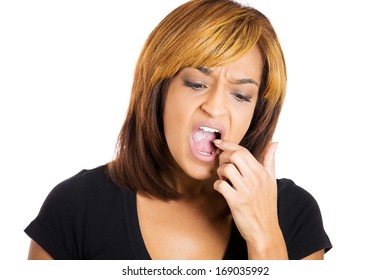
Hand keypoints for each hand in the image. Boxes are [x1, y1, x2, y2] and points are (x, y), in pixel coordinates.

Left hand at [213, 139, 287, 258]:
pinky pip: (221, 185)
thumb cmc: (267, 205)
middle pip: (234, 156)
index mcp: (262, 172)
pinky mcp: (237, 202)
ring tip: (224, 179)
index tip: (218, 142)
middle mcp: (255, 179)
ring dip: (220, 172)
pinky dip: (217, 185)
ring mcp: (246, 190)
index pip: (243, 151)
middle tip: (222, 165)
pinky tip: (222, 189)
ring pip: (226, 169)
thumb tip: (274, 143)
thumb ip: (270, 160)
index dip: (228, 144)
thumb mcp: (272, 181)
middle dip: (223, 157)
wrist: (265, 230)